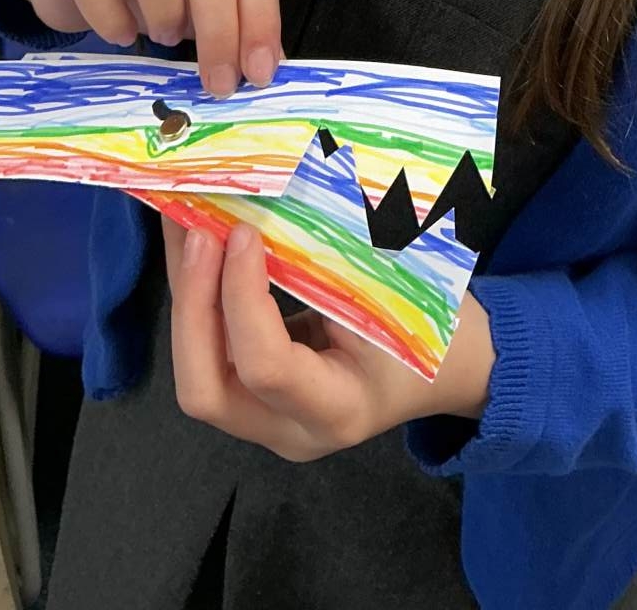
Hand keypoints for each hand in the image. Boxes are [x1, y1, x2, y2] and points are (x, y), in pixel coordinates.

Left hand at [162, 217, 493, 461]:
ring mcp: (266, 421)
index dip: (243, 297)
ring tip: (182, 222)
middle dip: (193, 304)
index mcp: (338, 411)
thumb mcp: (393, 296)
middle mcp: (291, 431)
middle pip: (204, 390)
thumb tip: (262, 205)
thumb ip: (327, 267)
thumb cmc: (434, 326)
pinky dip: (197, 296)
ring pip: (196, 371)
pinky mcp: (253, 397)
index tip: (246, 233)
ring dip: (186, 294)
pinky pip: (208, 353)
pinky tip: (195, 242)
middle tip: (199, 231)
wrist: (453, 369)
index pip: (266, 366)